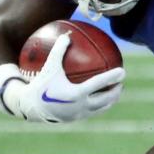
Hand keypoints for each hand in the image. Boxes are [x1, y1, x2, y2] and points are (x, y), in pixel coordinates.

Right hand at [0, 33, 124, 122]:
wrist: (30, 108)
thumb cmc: (40, 85)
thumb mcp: (49, 67)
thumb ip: (58, 51)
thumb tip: (67, 35)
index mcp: (76, 93)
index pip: (99, 84)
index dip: (112, 77)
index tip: (123, 71)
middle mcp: (80, 105)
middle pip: (105, 99)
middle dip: (116, 90)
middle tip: (122, 82)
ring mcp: (79, 114)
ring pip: (101, 108)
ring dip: (110, 100)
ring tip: (116, 92)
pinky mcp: (76, 119)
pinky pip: (92, 111)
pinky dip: (99, 105)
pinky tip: (100, 98)